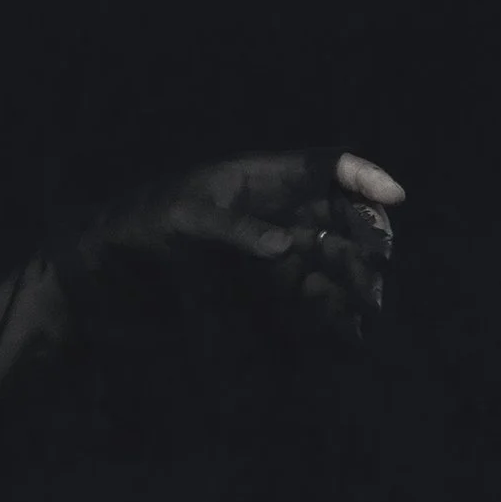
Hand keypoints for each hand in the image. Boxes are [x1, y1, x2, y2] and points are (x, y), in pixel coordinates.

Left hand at [68, 150, 404, 339]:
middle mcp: (273, 212)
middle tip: (377, 269)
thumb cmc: (141, 226)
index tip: (397, 195)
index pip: (322, 166)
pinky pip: (309, 296)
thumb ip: (234, 230)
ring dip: (354, 282)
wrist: (103, 272)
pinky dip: (330, 312)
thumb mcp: (183, 220)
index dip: (362, 175)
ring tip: (368, 310)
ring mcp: (272, 252)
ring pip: (331, 261)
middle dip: (366, 239)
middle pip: (339, 218)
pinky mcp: (263, 290)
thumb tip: (285, 248)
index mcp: (258, 180)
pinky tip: (347, 335)